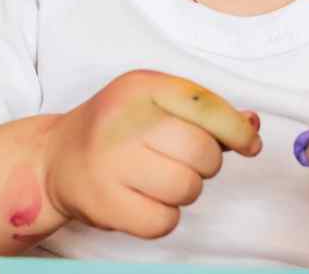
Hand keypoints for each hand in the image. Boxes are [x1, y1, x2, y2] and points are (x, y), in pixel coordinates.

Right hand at [34, 70, 261, 239]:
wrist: (56, 158)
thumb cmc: (118, 130)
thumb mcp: (156, 103)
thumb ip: (205, 112)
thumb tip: (252, 125)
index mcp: (141, 87)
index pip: (206, 106)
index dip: (237, 130)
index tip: (249, 144)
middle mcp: (122, 121)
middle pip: (203, 153)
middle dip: (205, 164)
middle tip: (181, 161)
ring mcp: (110, 163)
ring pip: (187, 189)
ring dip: (184, 191)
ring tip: (158, 179)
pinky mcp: (104, 203)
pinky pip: (164, 221)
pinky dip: (163, 217)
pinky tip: (143, 199)